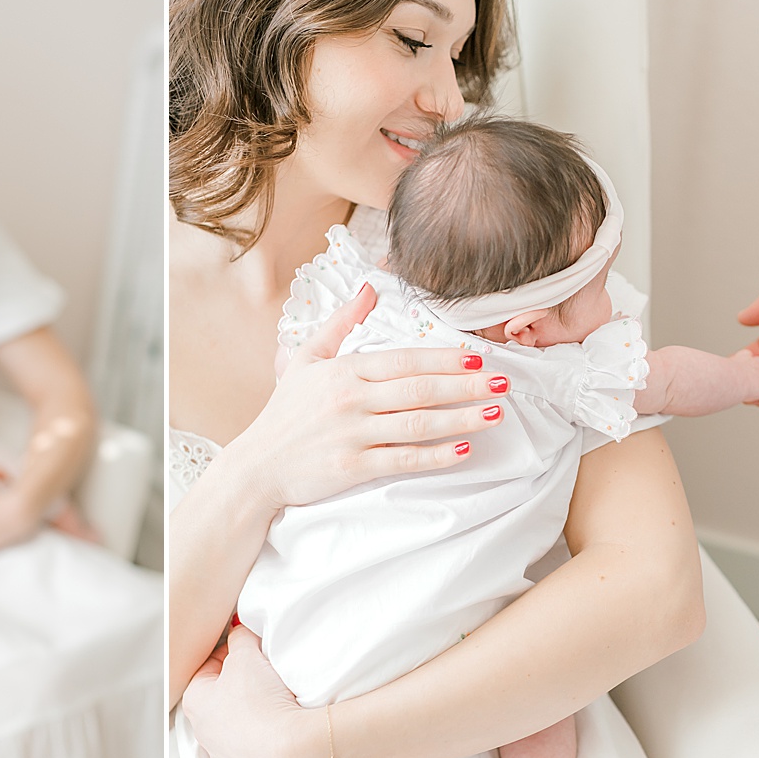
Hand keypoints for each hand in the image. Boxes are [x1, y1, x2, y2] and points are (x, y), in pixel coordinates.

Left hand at [179, 626, 319, 757]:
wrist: (293, 754)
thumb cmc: (262, 701)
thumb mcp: (247, 655)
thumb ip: (241, 638)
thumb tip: (240, 631)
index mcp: (195, 701)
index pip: (209, 667)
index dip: (231, 653)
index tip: (250, 649)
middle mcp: (203, 735)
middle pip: (222, 698)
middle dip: (242, 685)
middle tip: (266, 674)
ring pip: (237, 727)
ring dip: (254, 715)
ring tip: (278, 704)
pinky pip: (255, 751)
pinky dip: (266, 740)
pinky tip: (283, 730)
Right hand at [229, 284, 508, 511]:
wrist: (255, 467)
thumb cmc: (284, 414)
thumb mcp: (305, 359)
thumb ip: (340, 323)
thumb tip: (369, 289)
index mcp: (343, 371)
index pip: (404, 360)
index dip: (445, 359)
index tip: (478, 358)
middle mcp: (351, 400)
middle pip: (420, 389)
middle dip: (466, 385)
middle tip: (503, 382)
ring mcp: (353, 434)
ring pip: (418, 423)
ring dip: (462, 417)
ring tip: (495, 413)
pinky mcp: (353, 468)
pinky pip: (404, 459)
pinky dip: (436, 455)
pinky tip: (464, 450)